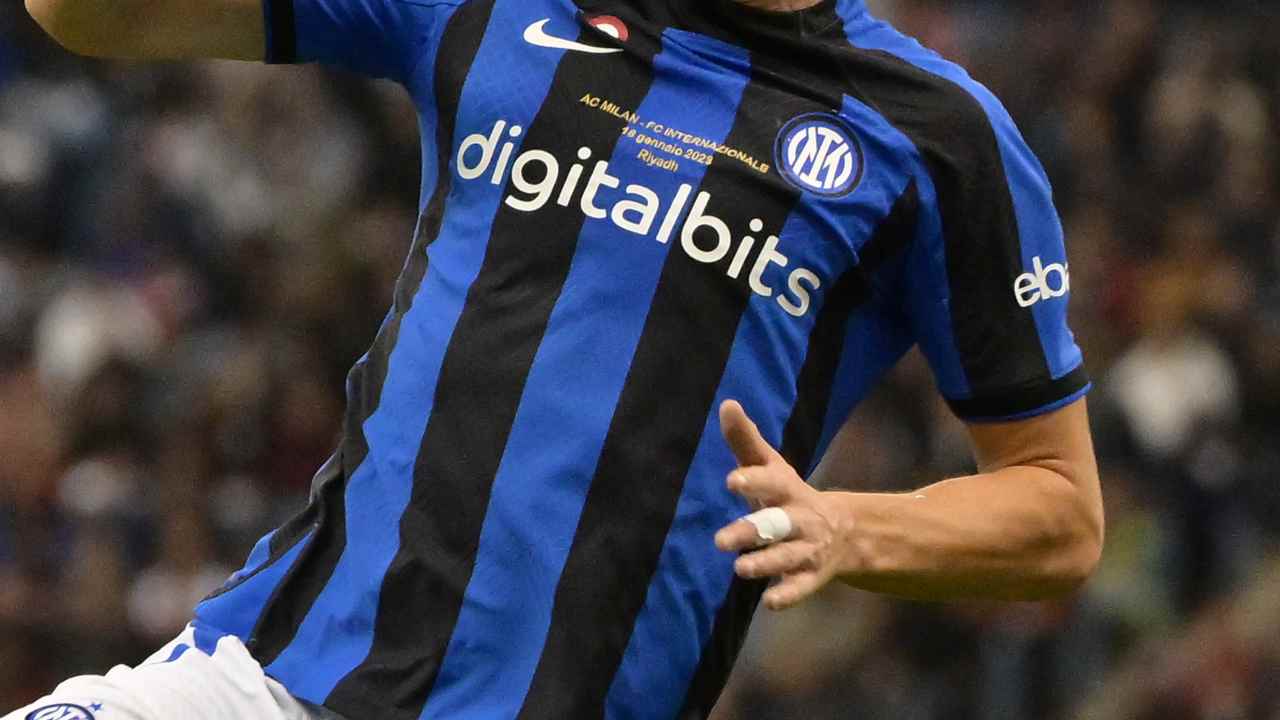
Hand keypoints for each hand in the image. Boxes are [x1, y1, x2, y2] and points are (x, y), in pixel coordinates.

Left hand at [713, 400, 853, 610]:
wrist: (842, 531)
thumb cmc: (789, 494)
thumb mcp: (771, 466)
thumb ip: (745, 440)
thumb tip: (727, 403)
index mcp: (787, 489)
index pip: (771, 481)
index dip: (754, 479)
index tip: (732, 480)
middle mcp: (799, 518)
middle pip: (776, 524)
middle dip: (751, 531)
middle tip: (719, 541)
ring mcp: (807, 548)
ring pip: (787, 557)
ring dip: (765, 563)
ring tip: (740, 569)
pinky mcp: (810, 576)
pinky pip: (801, 587)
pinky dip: (788, 594)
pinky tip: (770, 602)